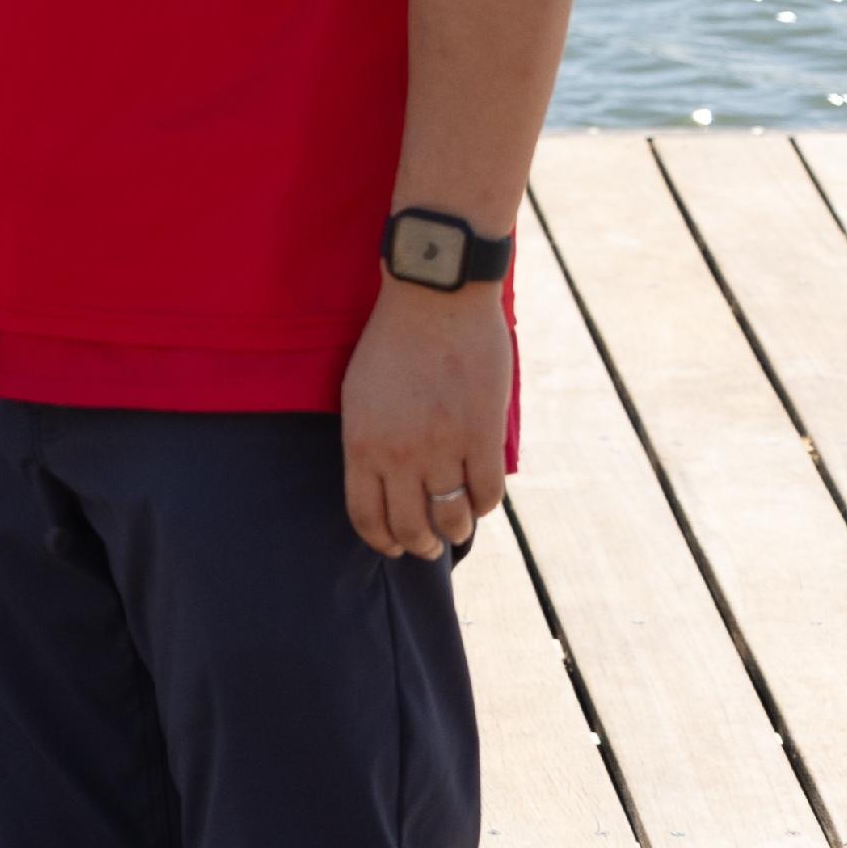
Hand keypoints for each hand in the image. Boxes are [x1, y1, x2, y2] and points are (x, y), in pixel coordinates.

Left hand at [339, 276, 512, 558]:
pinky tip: (481, 500)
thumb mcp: (358, 394)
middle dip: (421, 546)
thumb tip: (383, 482)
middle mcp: (400, 454)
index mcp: (361, 443)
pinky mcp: (483, 434)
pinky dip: (486, 505)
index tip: (393, 548)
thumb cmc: (391, 343)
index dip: (382, 541)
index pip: (366, 516)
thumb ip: (368, 440)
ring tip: (456, 529)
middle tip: (430, 547)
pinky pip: (488, 491)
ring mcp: (444, 446)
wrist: (434, 300)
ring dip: (456, 531)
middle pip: (411, 526)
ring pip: (453, 516)